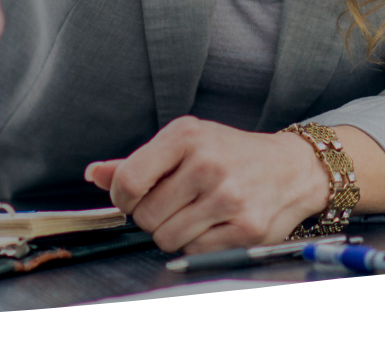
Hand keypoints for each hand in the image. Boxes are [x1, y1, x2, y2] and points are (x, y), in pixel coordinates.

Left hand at [83, 117, 328, 252]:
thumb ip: (137, 162)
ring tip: (194, 213)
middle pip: (145, 216)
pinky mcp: (246, 227)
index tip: (133, 199)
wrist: (291, 167)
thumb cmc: (229, 153)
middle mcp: (207, 163)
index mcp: (186, 135)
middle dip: (151, 216)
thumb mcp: (185, 142)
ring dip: (173, 232)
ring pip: (166, 238)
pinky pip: (194, 250)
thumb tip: (93, 174)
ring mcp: (228, 197)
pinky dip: (196, 243)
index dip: (121, 199)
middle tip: (173, 204)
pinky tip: (213, 223)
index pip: (129, 181)